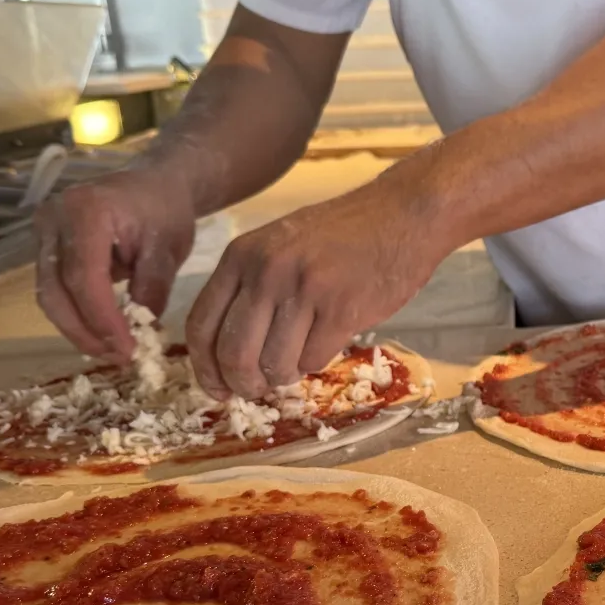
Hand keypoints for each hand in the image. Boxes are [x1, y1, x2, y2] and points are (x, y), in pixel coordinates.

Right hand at [34, 171, 197, 360]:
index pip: (84, 278)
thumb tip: (140, 332)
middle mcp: (52, 220)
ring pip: (49, 295)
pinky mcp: (45, 247)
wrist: (154, 184)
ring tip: (114, 350)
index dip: (102, 320)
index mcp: (85, 212)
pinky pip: (54, 289)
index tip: (128, 350)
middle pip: (55, 291)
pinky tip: (103, 332)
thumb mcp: (168, 248)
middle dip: (85, 332)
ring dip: (78, 329)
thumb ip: (153, 288)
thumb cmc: (165, 210)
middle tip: (120, 358)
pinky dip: (76, 315)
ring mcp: (43, 233)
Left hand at [184, 167, 451, 399]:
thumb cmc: (343, 236)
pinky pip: (314, 360)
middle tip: (258, 390)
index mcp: (241, 256)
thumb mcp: (280, 247)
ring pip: (275, 364)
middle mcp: (266, 272)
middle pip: (234, 354)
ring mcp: (304, 290)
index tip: (218, 389)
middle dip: (244, 384)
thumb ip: (250, 288)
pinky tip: (328, 341)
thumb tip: (228, 355)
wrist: (404, 214)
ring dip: (285, 376)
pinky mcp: (341, 309)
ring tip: (300, 360)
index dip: (205, 369)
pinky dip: (318, 361)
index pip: (201, 326)